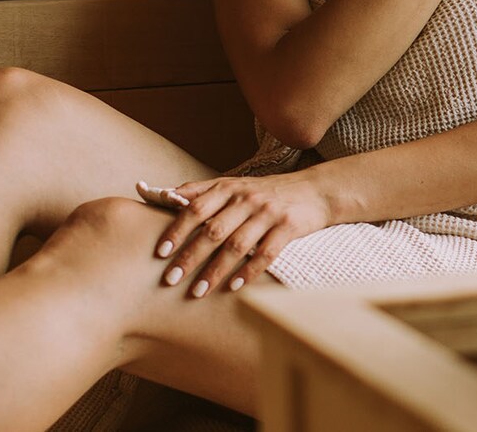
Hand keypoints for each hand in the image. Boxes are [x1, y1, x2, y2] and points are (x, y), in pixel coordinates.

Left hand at [143, 173, 330, 298]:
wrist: (316, 190)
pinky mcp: (289, 227)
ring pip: (237, 245)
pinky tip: (234, 287)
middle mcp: (246, 199)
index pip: (196, 208)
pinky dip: (249, 272)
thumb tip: (164, 196)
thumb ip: (202, 191)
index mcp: (229, 188)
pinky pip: (266, 253)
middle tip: (169, 280)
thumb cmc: (267, 192)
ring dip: (215, 271)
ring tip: (197, 292)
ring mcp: (268, 213)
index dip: (177, 230)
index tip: (160, 253)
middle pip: (212, 230)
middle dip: (189, 257)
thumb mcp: (235, 184)